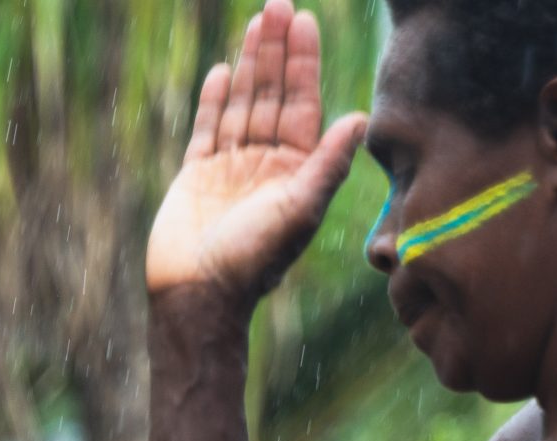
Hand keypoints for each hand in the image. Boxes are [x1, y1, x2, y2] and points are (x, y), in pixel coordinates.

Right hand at [147, 0, 367, 303]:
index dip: (303, 62)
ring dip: (249, 64)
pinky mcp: (196, 177)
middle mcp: (265, 163)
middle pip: (272, 95)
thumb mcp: (299, 209)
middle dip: (276, 50)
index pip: (302, 103)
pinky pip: (207, 130)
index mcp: (295, 169)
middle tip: (278, 4)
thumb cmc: (253, 260)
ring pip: (242, 104)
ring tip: (255, 22)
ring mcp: (230, 168)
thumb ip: (328, 163)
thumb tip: (360, 117)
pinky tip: (220, 72)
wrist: (197, 294)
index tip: (305, 21)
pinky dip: (213, 101)